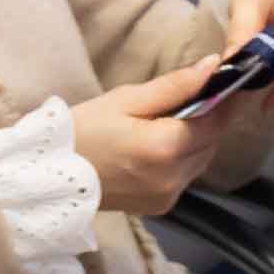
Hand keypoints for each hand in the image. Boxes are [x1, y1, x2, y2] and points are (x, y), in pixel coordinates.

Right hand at [68, 65, 214, 217]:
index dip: (224, 101)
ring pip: (201, 161)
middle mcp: (173, 177)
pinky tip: (156, 150)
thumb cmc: (83, 129)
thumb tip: (213, 67)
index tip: (223, 83)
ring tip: (166, 125)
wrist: (49, 174)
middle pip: (211, 142)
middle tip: (186, 100)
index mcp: (164, 147)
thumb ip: (174, 86)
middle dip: (207, 120)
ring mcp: (168, 196)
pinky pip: (184, 177)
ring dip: (195, 142)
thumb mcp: (126, 99)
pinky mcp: (161, 207)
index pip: (216, 121)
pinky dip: (180, 161)